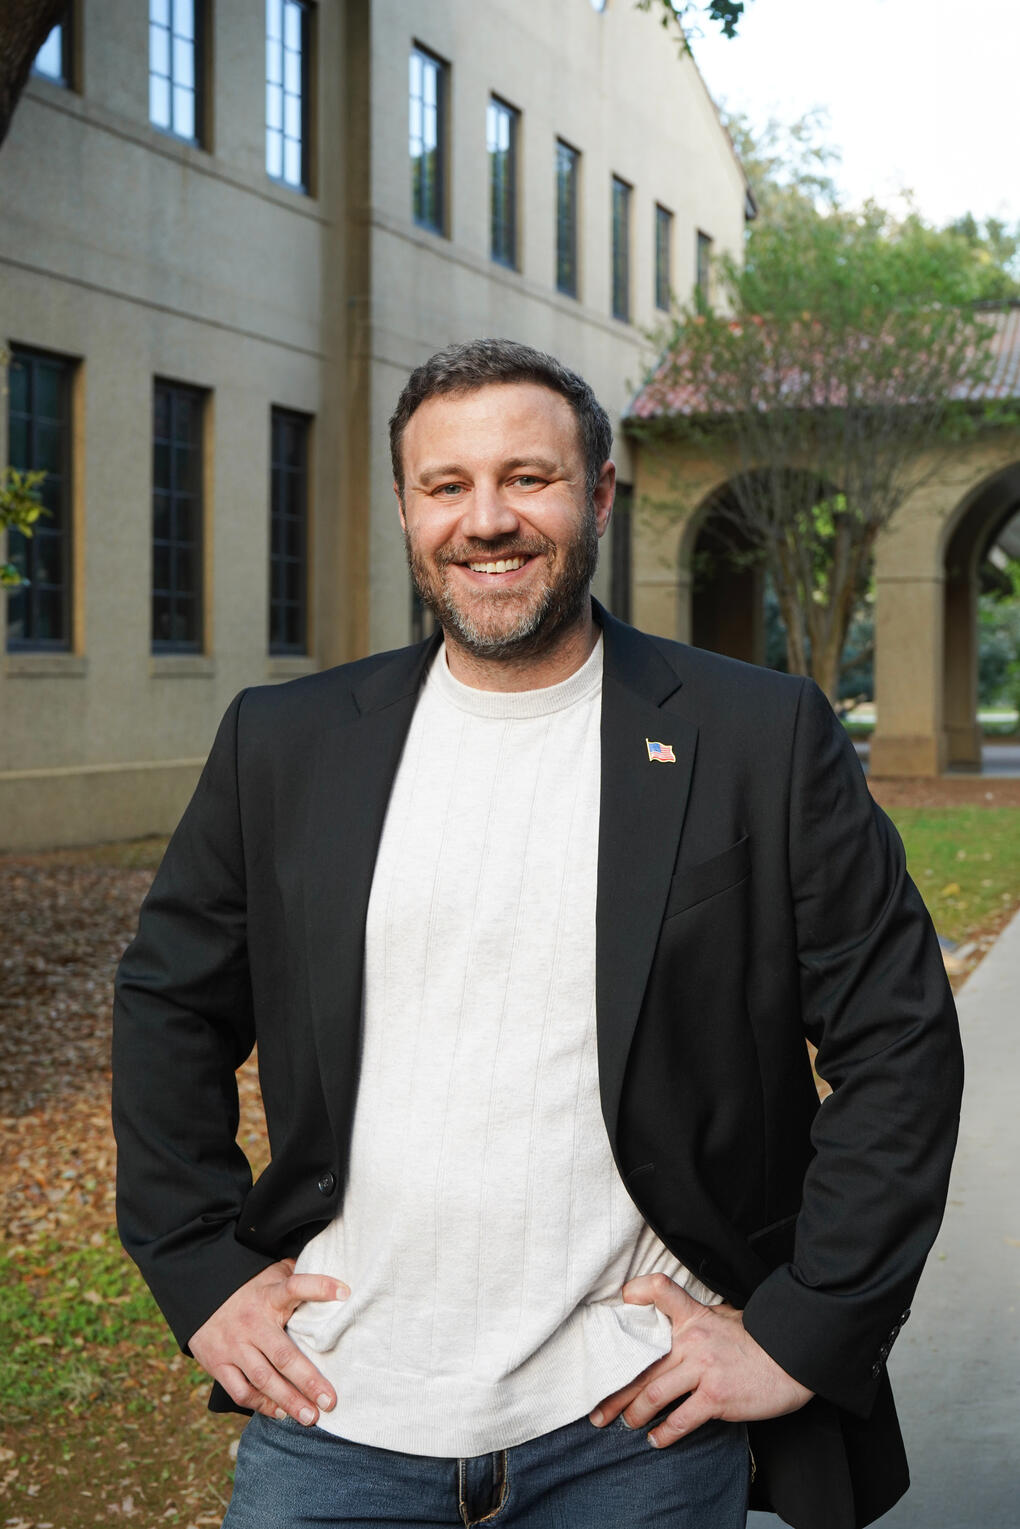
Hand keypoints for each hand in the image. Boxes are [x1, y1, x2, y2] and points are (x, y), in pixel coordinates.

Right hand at [189, 1259, 348, 1424]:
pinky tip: (281, 1412)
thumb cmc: (250, 1288)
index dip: (320, 1286)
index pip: (296, 1286)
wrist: (199, 1294)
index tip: (345, 1293)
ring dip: (288, 1401)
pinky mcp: (218, 1364)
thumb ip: (297, 1277)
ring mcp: (234, 1345)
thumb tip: (334, 1281)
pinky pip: (241, 1390)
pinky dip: (261, 1404)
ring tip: (311, 1417)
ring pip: (263, 1379)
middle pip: (283, 1355)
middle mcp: (252, 1322)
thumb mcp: (271, 1273)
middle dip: (308, 1380)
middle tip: (330, 1401)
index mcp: (270, 1295)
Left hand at [589, 1273, 812, 1447]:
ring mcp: (703, 1369)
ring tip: (624, 1424)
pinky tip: (656, 1440)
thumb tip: (676, 1328)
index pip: (660, 1290)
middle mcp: (692, 1340)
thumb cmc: (759, 1340)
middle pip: (642, 1364)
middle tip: (597, 1410)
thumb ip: (697, 1321)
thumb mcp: (725, 1317)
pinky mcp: (715, 1397)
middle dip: (615, 1391)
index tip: (620, 1304)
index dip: (637, 1292)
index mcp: (694, 1316)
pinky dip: (664, 1433)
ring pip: (653, 1393)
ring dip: (633, 1413)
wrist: (792, 1359)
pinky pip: (680, 1419)